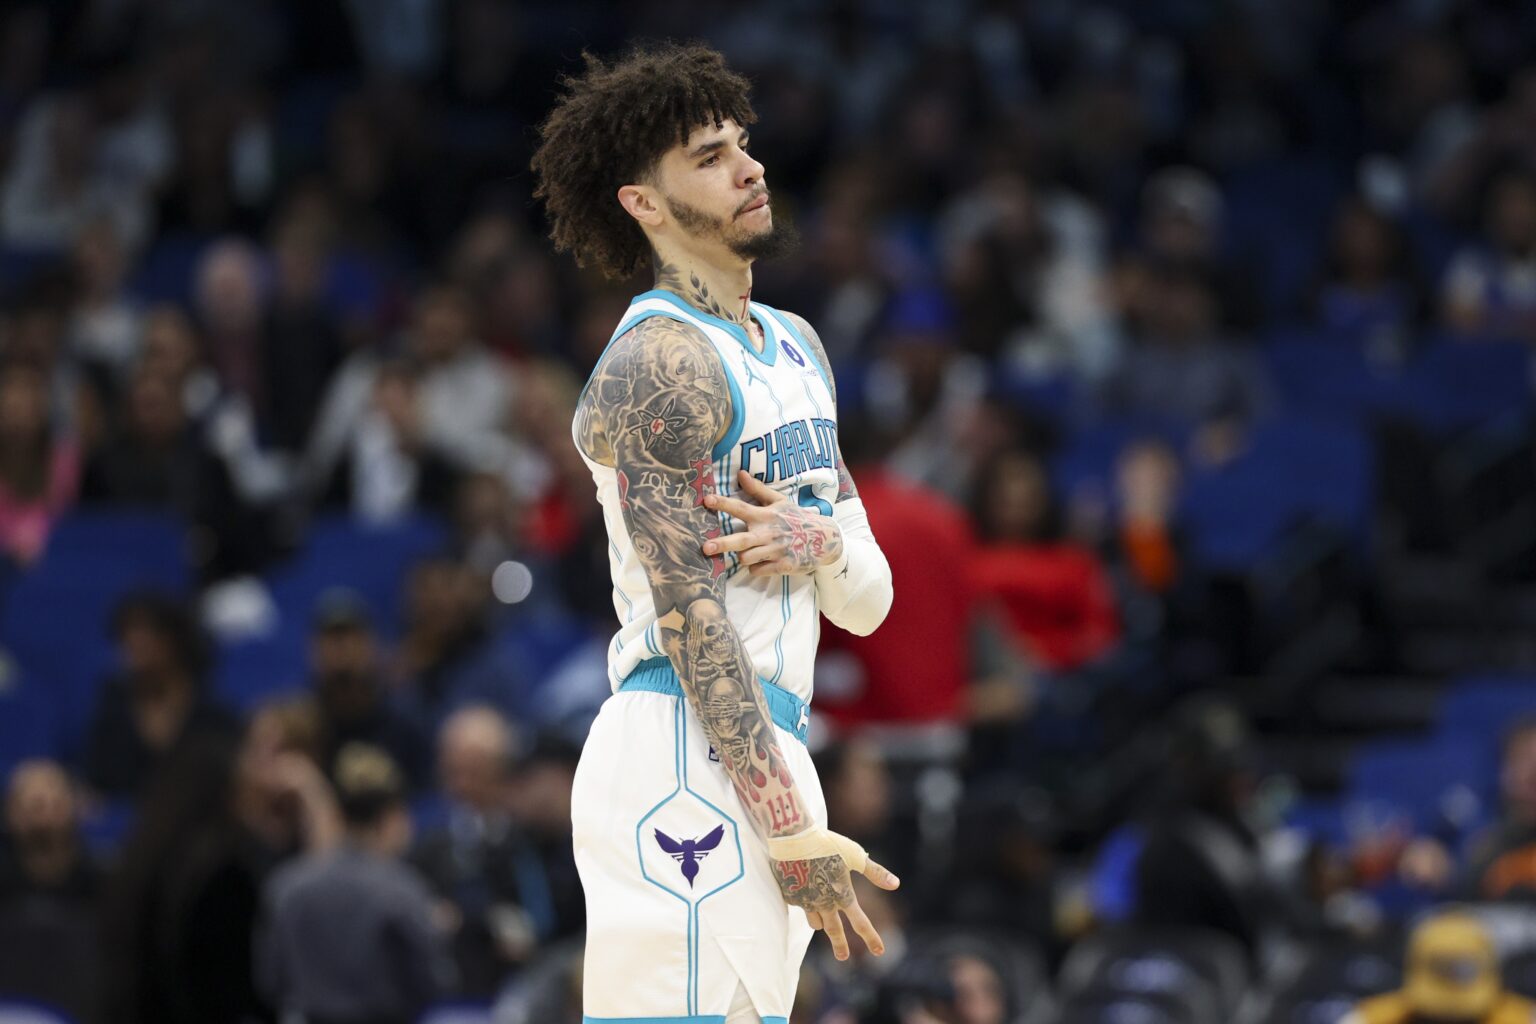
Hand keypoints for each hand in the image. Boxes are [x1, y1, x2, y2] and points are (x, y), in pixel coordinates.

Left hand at [702, 470, 842, 575]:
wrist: (824, 539)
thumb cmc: (797, 518)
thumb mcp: (780, 501)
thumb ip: (758, 490)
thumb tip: (740, 473)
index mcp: (766, 516)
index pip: (741, 508)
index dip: (723, 503)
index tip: (706, 499)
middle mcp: (768, 533)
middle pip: (741, 540)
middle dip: (722, 544)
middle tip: (705, 548)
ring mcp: (775, 551)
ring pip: (747, 558)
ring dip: (742, 557)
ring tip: (748, 552)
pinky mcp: (782, 566)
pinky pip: (758, 570)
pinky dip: (755, 568)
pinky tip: (761, 562)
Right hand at [768, 827, 900, 960]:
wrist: (792, 838)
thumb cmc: (827, 843)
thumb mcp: (854, 855)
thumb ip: (875, 872)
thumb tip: (896, 885)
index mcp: (843, 895)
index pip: (861, 923)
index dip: (871, 938)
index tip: (879, 952)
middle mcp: (825, 903)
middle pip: (834, 931)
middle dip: (840, 946)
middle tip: (843, 957)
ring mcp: (806, 902)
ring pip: (814, 922)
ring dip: (820, 923)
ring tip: (822, 923)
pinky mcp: (790, 897)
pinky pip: (800, 904)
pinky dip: (804, 900)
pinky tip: (802, 887)